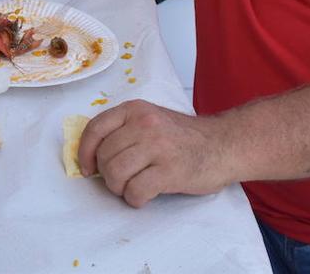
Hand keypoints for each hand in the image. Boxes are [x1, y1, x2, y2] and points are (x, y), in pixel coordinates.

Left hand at [77, 100, 236, 207]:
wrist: (225, 144)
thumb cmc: (184, 137)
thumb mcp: (151, 119)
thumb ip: (125, 130)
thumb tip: (93, 154)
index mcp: (135, 110)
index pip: (95, 128)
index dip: (84, 152)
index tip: (87, 168)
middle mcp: (144, 124)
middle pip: (105, 156)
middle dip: (107, 175)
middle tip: (121, 180)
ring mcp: (158, 146)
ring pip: (116, 173)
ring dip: (119, 188)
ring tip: (131, 188)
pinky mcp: (170, 170)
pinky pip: (136, 190)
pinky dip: (135, 199)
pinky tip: (143, 196)